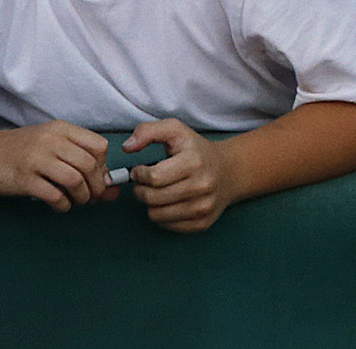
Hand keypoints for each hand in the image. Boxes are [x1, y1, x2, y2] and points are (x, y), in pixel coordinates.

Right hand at [0, 118, 111, 210]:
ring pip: (76, 180)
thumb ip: (81, 164)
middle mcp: (49, 140)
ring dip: (81, 198)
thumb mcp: (50, 148)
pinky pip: (55, 195)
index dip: (103, 166)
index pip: (99, 146)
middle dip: (96, 188)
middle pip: (90, 165)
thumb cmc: (20, 152)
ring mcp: (35, 158)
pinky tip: (58, 205)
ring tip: (74, 201)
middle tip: (89, 197)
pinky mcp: (23, 178)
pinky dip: (63, 205)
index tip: (94, 177)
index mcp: (59, 129)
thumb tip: (113, 191)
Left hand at [123, 117, 237, 231]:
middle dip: (140, 190)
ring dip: (149, 204)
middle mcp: (202, 186)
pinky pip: (168, 226)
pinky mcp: (203, 223)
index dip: (139, 174)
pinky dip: (161, 216)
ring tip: (154, 192)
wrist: (228, 171)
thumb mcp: (174, 130)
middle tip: (142, 183)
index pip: (154, 177)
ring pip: (158, 215)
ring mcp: (204, 207)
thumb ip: (147, 131)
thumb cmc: (196, 149)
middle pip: (153, 198)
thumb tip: (127, 147)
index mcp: (193, 162)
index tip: (139, 171)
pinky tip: (166, 203)